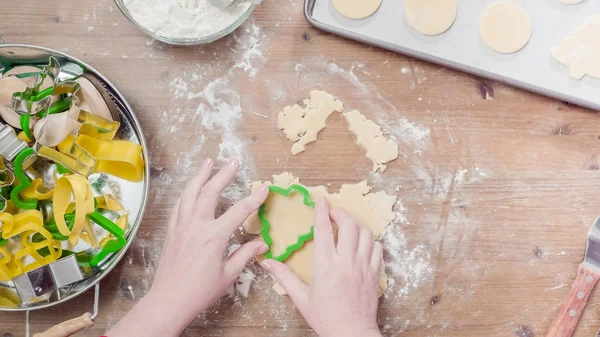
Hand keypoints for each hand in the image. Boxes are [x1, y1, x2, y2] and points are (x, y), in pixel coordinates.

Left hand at [107, 158, 268, 336]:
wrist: (169, 300)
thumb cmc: (199, 291)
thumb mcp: (228, 275)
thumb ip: (244, 255)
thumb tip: (261, 244)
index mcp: (214, 236)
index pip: (239, 211)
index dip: (254, 199)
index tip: (264, 188)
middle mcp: (196, 226)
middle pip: (211, 192)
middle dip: (223, 174)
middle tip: (232, 161)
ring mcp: (181, 226)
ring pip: (190, 193)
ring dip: (200, 176)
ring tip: (208, 162)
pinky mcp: (172, 231)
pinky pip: (178, 206)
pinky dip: (186, 193)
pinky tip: (190, 189)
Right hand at [260, 200, 382, 336]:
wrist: (352, 334)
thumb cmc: (326, 318)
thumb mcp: (301, 298)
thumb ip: (284, 277)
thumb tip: (267, 263)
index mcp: (326, 265)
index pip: (324, 229)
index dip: (322, 211)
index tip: (321, 200)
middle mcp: (346, 261)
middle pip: (348, 225)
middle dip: (341, 213)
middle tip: (333, 214)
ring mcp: (363, 266)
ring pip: (365, 233)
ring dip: (356, 226)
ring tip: (347, 228)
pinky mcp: (374, 273)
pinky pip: (377, 247)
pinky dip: (370, 240)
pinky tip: (362, 244)